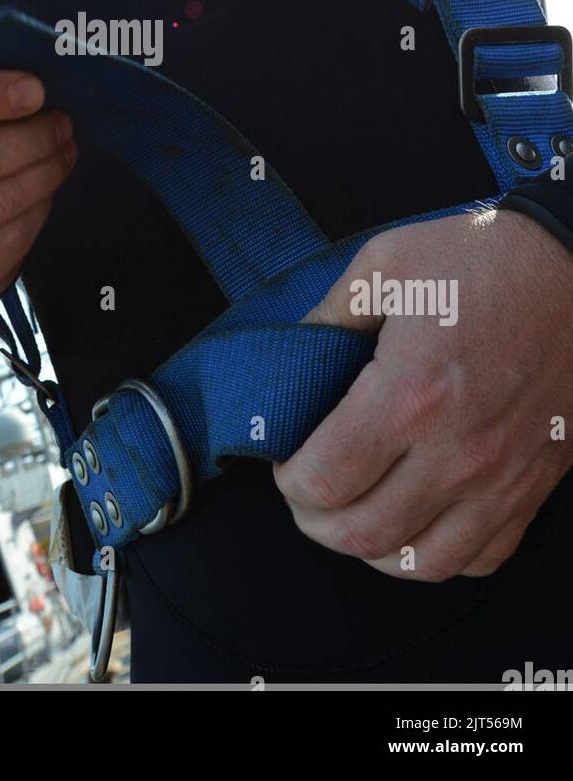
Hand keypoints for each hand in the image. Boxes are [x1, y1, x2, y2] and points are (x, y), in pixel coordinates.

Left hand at [273, 208, 572, 579]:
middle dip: (317, 523)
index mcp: (412, 393)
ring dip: (373, 549)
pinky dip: (436, 554)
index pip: (326, 480)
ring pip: (421, 563)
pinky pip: (480, 556)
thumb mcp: (384, 265)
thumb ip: (327, 315)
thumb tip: (287, 356)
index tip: (286, 460)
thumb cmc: (479, 259)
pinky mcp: (535, 485)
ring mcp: (502, 477)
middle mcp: (458, 450)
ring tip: (352, 514)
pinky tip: (415, 521)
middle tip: (307, 494)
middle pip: (365, 534)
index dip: (291, 480)